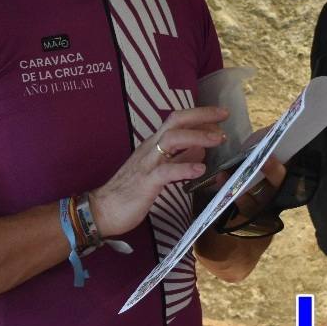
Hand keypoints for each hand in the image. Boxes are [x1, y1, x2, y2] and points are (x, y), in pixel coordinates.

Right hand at [90, 106, 227, 236]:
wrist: (102, 210)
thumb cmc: (130, 192)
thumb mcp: (158, 171)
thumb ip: (178, 159)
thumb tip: (200, 151)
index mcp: (153, 145)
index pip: (177, 121)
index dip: (199, 115)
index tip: (220, 114)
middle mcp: (150, 148)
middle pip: (175, 122)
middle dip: (200, 116)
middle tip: (223, 116)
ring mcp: (147, 164)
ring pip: (171, 140)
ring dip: (196, 137)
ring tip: (217, 140)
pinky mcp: (146, 182)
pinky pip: (166, 171)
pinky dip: (185, 167)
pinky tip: (201, 170)